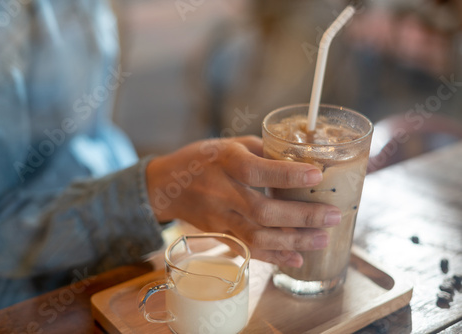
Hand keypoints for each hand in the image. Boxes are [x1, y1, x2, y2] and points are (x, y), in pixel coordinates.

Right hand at [146, 136, 340, 266]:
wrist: (166, 185)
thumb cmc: (202, 159)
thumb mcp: (229, 144)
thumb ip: (262, 153)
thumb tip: (299, 162)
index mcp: (225, 162)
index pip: (257, 170)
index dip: (287, 175)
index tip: (317, 176)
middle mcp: (221, 192)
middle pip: (262, 210)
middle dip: (301, 217)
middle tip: (333, 216)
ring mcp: (218, 217)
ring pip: (257, 236)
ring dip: (292, 241)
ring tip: (322, 239)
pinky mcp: (219, 233)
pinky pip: (247, 249)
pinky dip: (273, 257)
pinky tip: (296, 259)